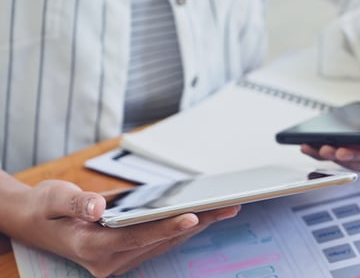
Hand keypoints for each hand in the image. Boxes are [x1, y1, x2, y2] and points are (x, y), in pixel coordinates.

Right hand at [7, 179, 239, 276]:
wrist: (34, 221)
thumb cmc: (45, 208)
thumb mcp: (53, 198)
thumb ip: (75, 201)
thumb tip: (99, 205)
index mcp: (90, 246)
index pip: (135, 238)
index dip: (165, 228)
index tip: (193, 216)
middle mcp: (107, 259)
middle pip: (159, 241)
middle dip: (195, 223)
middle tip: (228, 207)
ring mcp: (118, 259)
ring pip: (163, 242)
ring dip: (195, 226)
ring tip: (225, 208)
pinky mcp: (125, 252)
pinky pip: (158, 241)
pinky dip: (180, 227)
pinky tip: (203, 213)